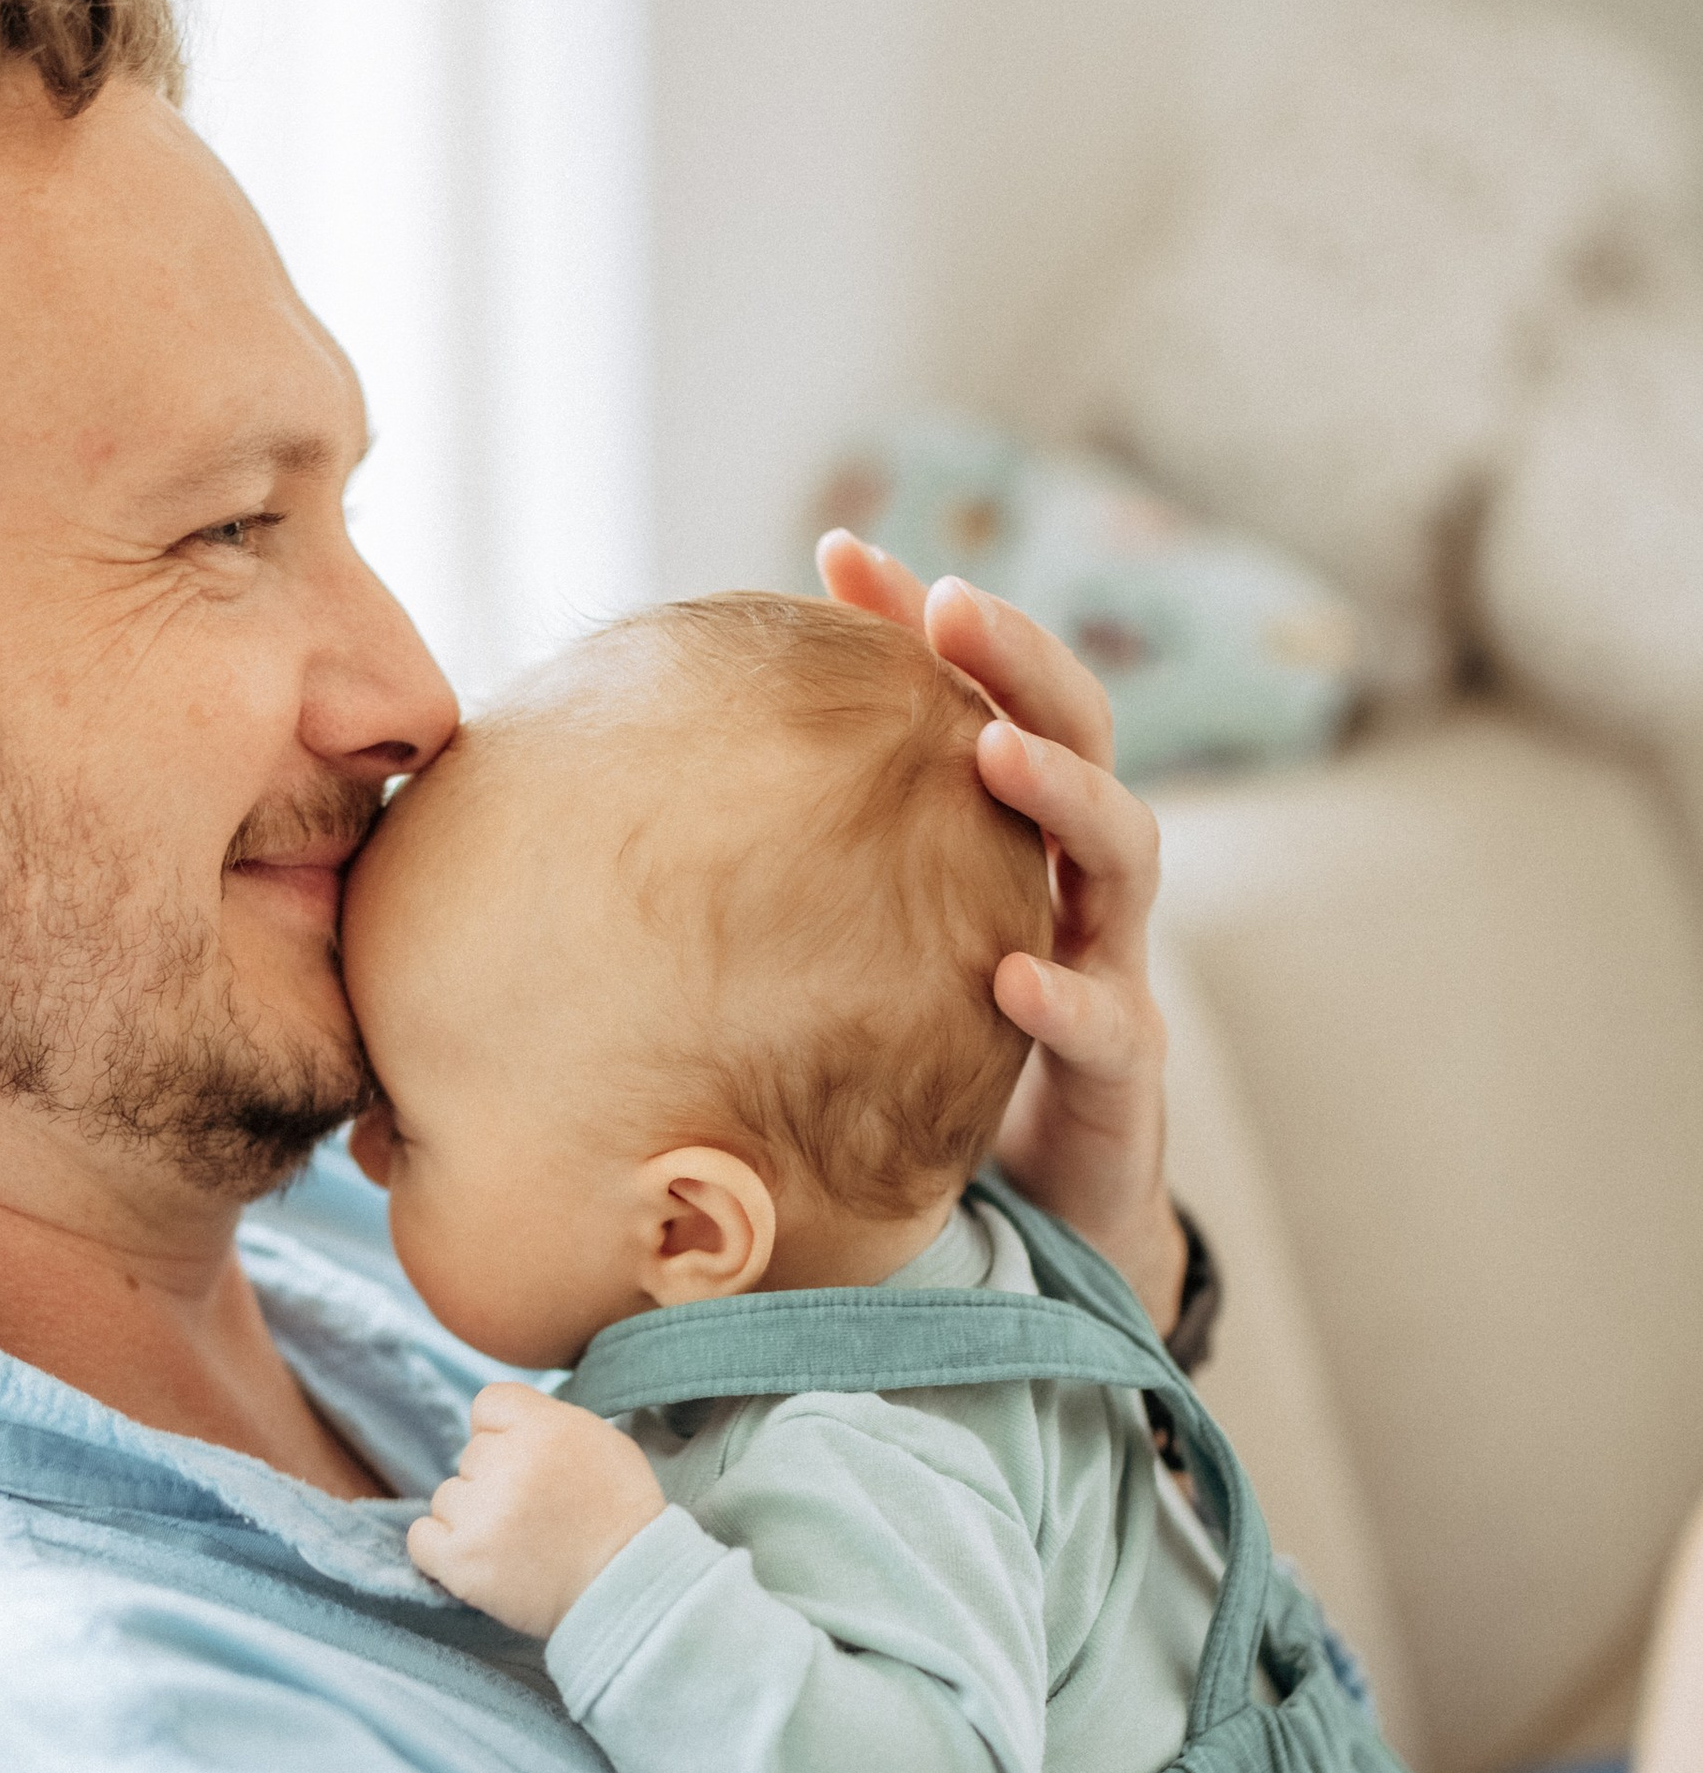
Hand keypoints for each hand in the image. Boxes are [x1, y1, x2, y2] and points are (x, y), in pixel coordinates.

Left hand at [408, 1384, 663, 1636]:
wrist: (628, 1589)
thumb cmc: (620, 1518)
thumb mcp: (600, 1442)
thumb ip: (547, 1422)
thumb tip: (501, 1422)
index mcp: (544, 1426)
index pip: (488, 1404)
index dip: (503, 1432)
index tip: (526, 1462)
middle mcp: (507, 1462)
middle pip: (470, 1455)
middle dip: (495, 1480)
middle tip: (535, 1514)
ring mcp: (480, 1512)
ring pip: (447, 1498)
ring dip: (472, 1518)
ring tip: (518, 1543)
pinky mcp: (461, 1559)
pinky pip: (421, 1538)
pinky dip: (441, 1549)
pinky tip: (478, 1558)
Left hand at [819, 531, 1183, 1336]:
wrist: (1039, 1220)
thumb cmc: (937, 1066)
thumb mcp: (864, 960)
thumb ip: (785, 894)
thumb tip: (648, 800)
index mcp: (1012, 840)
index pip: (985, 696)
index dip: (925, 626)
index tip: (841, 553)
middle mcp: (1072, 883)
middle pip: (1080, 734)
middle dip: (1020, 660)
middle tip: (953, 605)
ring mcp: (1112, 968)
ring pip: (1125, 851)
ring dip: (1064, 790)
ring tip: (993, 752)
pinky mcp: (1123, 1078)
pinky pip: (1113, 1025)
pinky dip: (1068, 996)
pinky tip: (1011, 978)